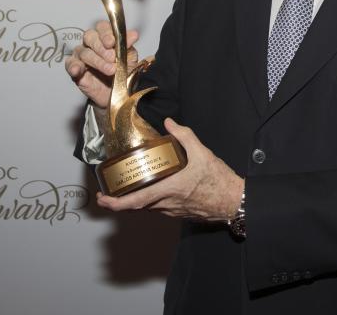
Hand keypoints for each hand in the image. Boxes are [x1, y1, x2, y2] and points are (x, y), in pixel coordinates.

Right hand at [64, 20, 139, 108]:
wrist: (119, 92)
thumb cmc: (124, 72)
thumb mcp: (130, 58)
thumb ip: (128, 45)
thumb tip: (134, 34)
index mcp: (106, 37)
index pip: (102, 27)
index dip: (106, 33)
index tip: (112, 42)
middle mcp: (92, 44)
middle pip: (90, 36)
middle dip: (101, 47)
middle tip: (112, 57)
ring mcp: (82, 56)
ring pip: (84, 52)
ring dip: (98, 61)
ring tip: (111, 70)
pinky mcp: (75, 69)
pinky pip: (70, 64)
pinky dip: (73, 66)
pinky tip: (78, 70)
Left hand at [97, 119, 243, 222]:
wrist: (234, 201)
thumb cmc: (220, 181)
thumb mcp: (203, 153)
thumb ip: (184, 136)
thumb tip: (169, 123)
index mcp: (169, 190)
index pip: (134, 202)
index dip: (114, 203)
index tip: (102, 198)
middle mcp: (167, 204)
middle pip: (136, 206)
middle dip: (119, 200)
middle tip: (107, 192)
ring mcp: (172, 210)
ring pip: (147, 207)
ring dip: (135, 199)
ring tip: (129, 186)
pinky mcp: (179, 212)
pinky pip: (158, 207)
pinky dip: (149, 200)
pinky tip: (152, 188)